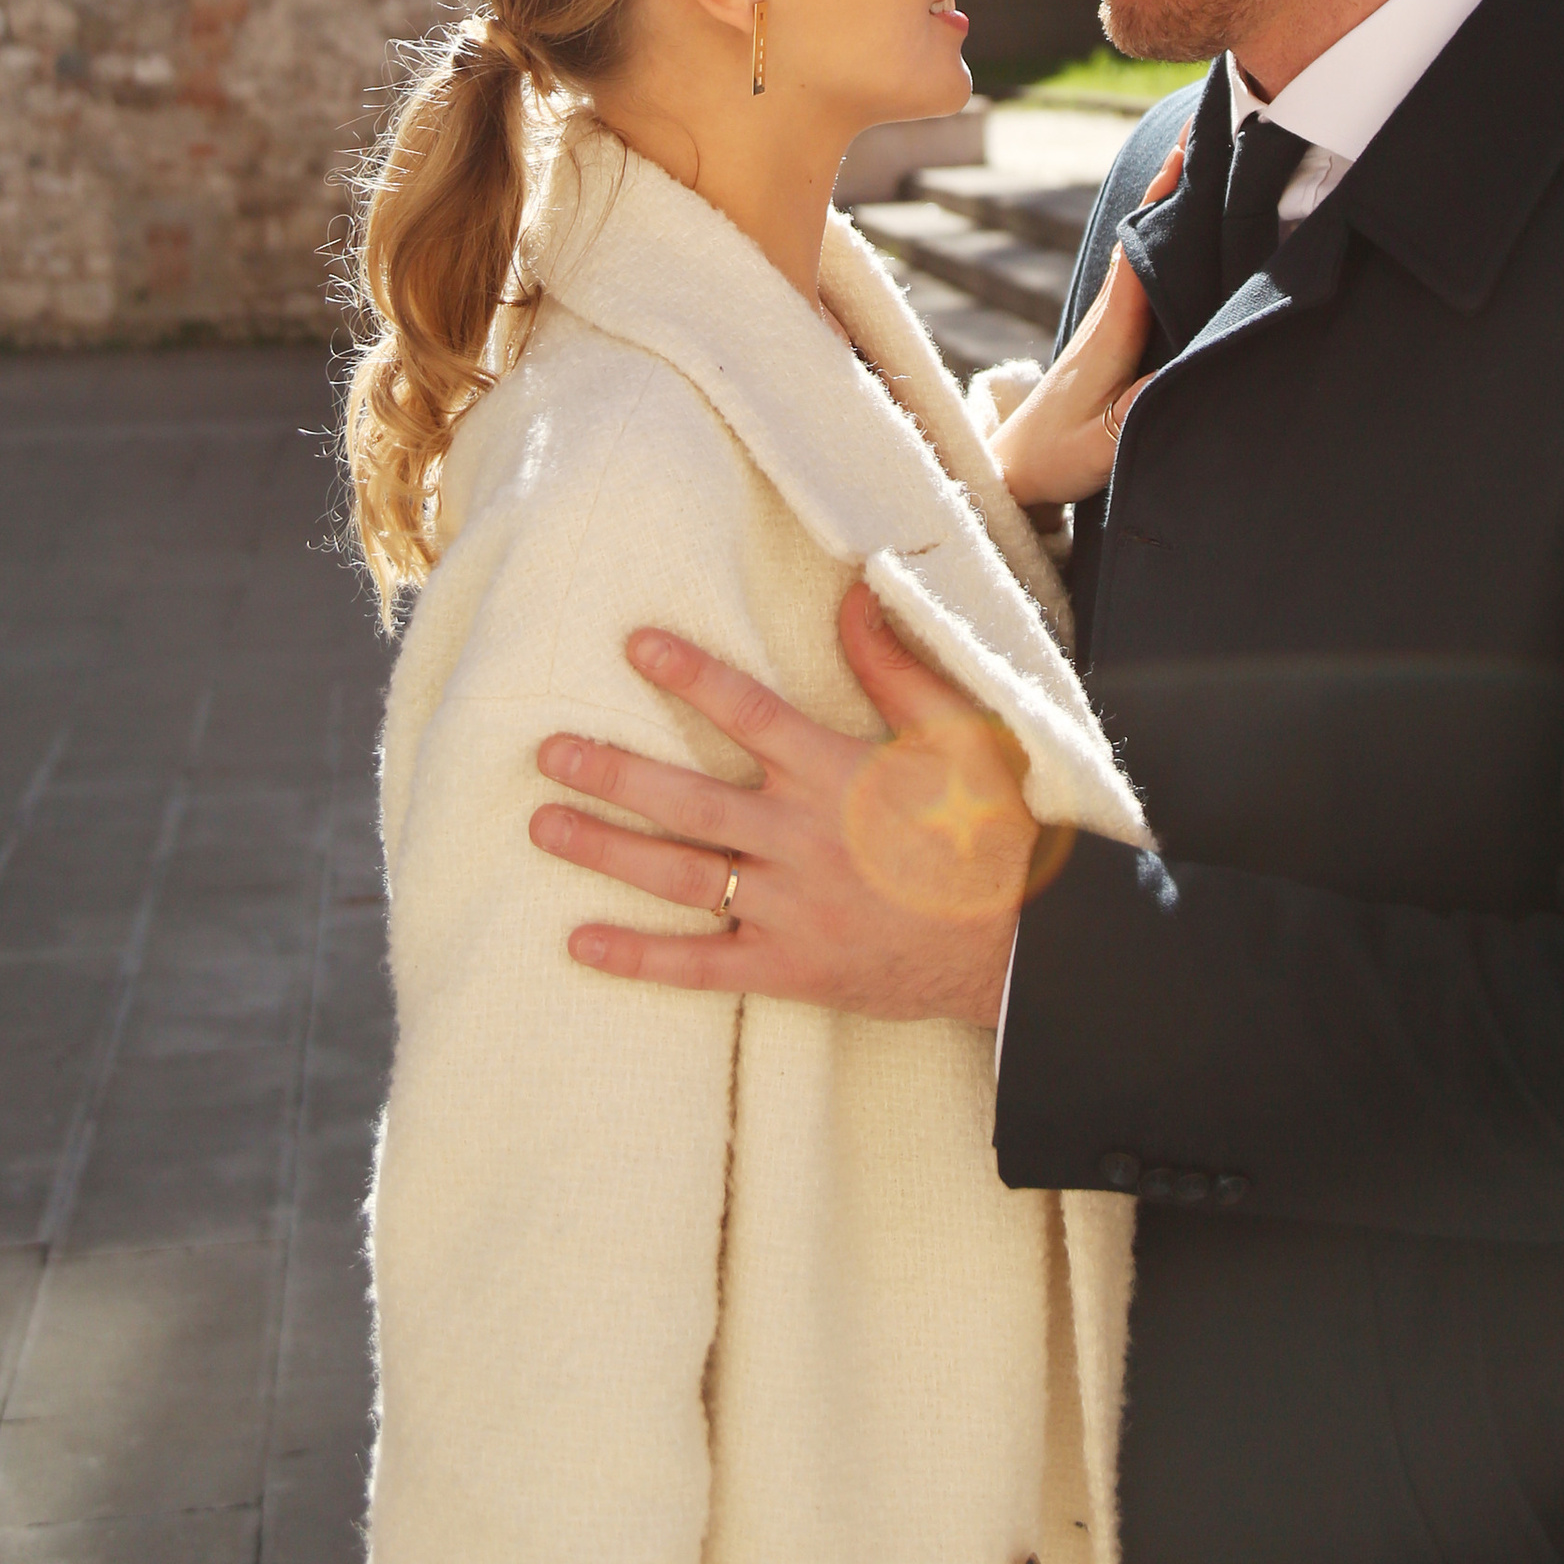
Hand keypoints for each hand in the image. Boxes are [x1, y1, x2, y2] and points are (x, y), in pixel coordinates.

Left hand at [530, 582, 1056, 1026]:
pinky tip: (579, 941)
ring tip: (542, 825)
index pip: (748, 712)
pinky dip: (637, 957)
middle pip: (686, 798)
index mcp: (836, 773)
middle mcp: (800, 838)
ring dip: (604, 849)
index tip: (635, 644)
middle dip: (611, 771)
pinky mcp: (789, 967)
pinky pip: (699, 966)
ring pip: (678, 874)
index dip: (690, 675)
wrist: (1022, 945)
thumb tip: (857, 595)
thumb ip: (896, 669)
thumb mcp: (957, 734)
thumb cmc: (989, 829)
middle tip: (546, 751)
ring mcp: (789, 908)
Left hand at [988, 142, 1183, 508]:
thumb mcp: (1104, 443)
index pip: (1143, 241)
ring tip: (1209, 160)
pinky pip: (1143, 270)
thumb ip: (1142, 410)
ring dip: (1173, 203)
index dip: (1168, 192)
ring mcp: (1109, 320)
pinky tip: (1185, 227)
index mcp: (1113, 324)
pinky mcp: (1111, 336)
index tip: (1195, 143)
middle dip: (1179, 179)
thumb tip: (1195, 368)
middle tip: (1214, 129)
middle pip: (1147, 228)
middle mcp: (1110, 311)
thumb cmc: (1054, 458)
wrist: (1010, 472)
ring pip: (1145, 245)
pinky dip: (1165, 237)